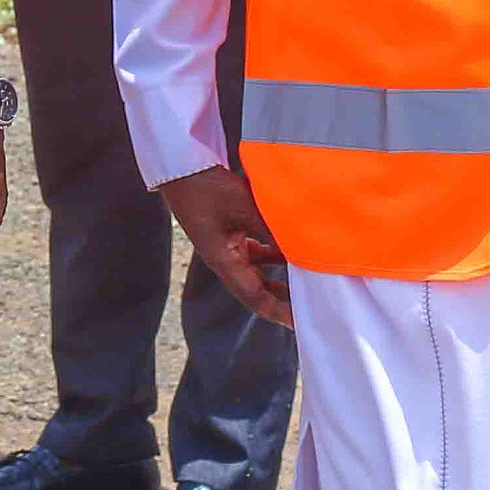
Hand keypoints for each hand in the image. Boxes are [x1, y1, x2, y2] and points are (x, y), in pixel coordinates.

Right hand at [158, 166, 293, 327]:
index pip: (254, 297)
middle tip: (307, 308)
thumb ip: (272, 231)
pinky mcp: (228, 233)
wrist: (182, 166)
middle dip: (281, 300)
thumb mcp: (244, 209)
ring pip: (256, 272)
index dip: (277, 312)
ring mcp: (225, 246)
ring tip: (304, 284)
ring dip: (278, 279)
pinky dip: (274, 255)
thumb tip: (301, 247)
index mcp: (223, 261)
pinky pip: (255, 252)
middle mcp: (224, 259)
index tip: (299, 323)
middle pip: (256, 289)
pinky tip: (291, 250)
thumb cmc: (207, 188)